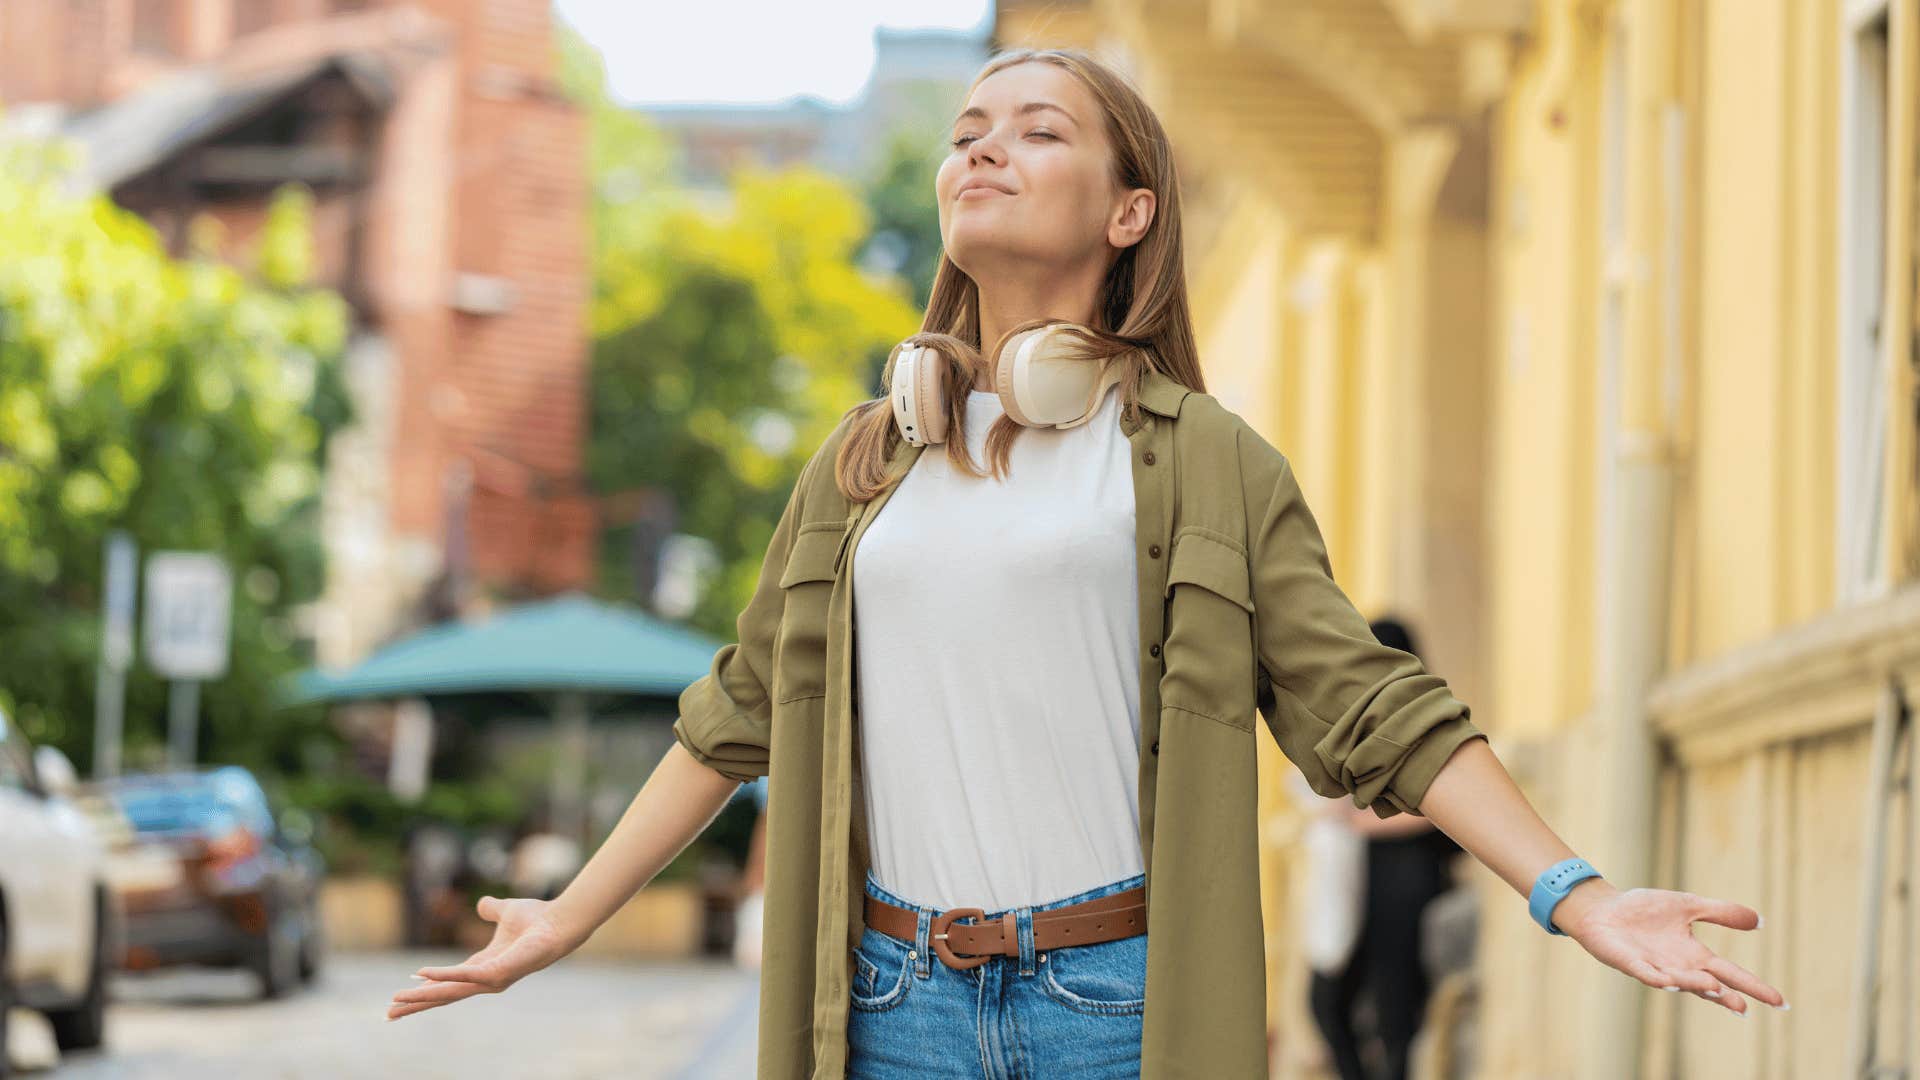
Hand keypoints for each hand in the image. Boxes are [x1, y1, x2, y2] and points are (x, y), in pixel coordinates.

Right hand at [386, 895, 579, 1020]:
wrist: (559, 921)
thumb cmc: (537, 919)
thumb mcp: (504, 912)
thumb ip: (491, 910)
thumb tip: (482, 905)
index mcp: (482, 967)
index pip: (448, 985)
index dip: (425, 991)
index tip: (401, 998)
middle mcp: (484, 978)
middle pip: (444, 996)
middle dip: (415, 1006)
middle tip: (388, 1015)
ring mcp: (491, 979)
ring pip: (449, 992)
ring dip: (421, 997)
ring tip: (395, 1004)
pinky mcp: (498, 972)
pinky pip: (464, 975)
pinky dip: (442, 975)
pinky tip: (420, 975)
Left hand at [1552, 880, 1788, 1015]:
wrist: (1603, 909)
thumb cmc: (1644, 910)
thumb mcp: (1688, 906)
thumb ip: (1721, 913)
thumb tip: (1760, 920)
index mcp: (1694, 955)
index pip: (1730, 974)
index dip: (1753, 987)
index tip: (1780, 1001)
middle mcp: (1678, 967)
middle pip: (1708, 985)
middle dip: (1725, 997)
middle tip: (1744, 1007)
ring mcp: (1653, 967)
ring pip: (1679, 981)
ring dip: (1695, 985)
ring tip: (1716, 988)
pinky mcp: (1629, 962)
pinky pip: (1644, 973)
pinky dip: (1656, 978)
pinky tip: (1667, 980)